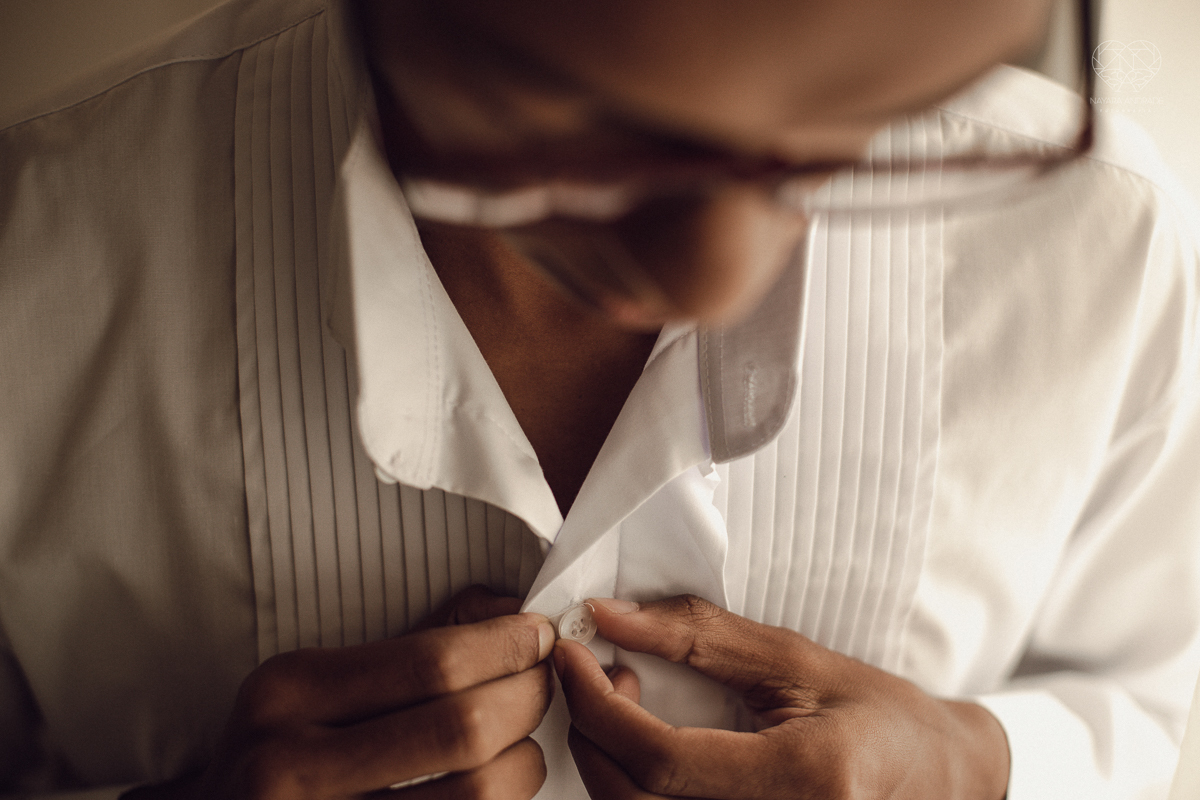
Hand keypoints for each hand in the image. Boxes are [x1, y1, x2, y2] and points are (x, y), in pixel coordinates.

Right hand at [123, 586, 555, 799]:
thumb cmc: (276, 756)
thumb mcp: (312, 689)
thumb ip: (407, 646)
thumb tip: (507, 611)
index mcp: (288, 693)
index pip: (433, 661)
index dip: (508, 646)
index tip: (539, 636)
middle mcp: (290, 765)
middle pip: (463, 727)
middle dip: (528, 699)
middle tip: (545, 686)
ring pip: (477, 794)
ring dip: (526, 764)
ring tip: (526, 745)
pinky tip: (498, 785)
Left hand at [555, 595, 1008, 799]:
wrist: (944, 779)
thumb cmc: (880, 714)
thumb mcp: (796, 660)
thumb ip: (699, 636)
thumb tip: (606, 614)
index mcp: (806, 780)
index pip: (663, 762)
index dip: (598, 707)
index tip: (571, 655)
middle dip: (592, 736)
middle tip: (596, 676)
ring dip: (607, 767)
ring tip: (624, 707)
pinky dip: (636, 794)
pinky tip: (647, 752)